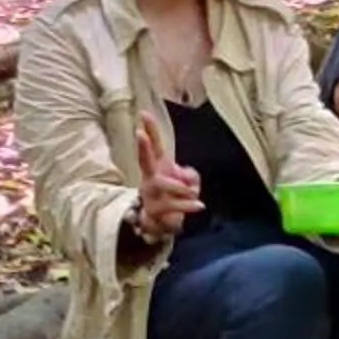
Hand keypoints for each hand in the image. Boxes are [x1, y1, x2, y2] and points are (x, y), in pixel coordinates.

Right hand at [132, 114, 205, 241]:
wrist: (161, 226)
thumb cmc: (172, 198)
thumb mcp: (185, 182)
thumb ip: (189, 174)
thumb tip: (186, 176)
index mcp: (158, 168)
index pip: (154, 146)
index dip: (150, 130)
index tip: (143, 113)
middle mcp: (150, 179)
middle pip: (144, 161)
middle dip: (142, 147)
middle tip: (139, 134)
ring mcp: (149, 196)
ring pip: (159, 184)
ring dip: (178, 187)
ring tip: (192, 192)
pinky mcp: (153, 212)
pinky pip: (170, 205)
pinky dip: (187, 205)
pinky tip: (199, 205)